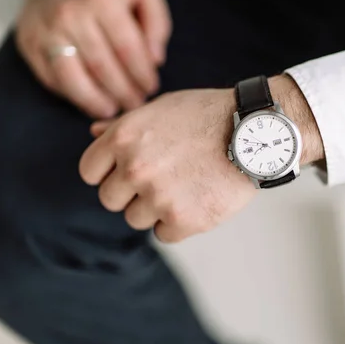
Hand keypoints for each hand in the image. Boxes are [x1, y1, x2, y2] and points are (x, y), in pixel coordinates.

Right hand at [16, 0, 171, 118]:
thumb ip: (156, 23)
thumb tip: (156, 60)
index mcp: (102, 0)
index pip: (127, 50)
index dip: (142, 75)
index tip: (151, 88)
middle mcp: (70, 15)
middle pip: (102, 68)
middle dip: (124, 93)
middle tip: (136, 104)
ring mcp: (46, 30)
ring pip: (73, 79)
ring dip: (97, 102)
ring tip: (113, 109)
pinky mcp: (28, 42)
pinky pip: (52, 79)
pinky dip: (73, 97)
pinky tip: (91, 102)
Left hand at [79, 75, 323, 241]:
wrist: (255, 132)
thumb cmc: (208, 116)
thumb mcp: (160, 108)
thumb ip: (122, 125)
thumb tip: (93, 133)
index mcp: (123, 138)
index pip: (89, 173)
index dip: (108, 173)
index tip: (128, 172)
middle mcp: (135, 168)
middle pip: (110, 200)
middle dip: (131, 193)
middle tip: (161, 180)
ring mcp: (158, 197)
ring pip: (136, 219)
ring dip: (154, 209)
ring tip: (183, 188)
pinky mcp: (183, 220)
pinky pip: (163, 234)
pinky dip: (177, 224)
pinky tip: (196, 201)